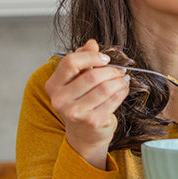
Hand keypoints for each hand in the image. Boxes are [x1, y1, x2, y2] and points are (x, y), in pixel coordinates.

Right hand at [45, 39, 129, 168]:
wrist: (84, 134)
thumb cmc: (81, 103)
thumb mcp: (77, 80)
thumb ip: (82, 60)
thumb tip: (92, 43)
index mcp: (53, 85)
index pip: (70, 62)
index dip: (91, 57)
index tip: (105, 58)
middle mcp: (60, 100)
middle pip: (92, 76)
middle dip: (111, 70)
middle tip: (121, 70)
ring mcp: (75, 112)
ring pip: (105, 88)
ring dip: (119, 81)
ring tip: (124, 79)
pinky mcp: (91, 121)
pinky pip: (112, 100)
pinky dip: (122, 92)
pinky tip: (124, 89)